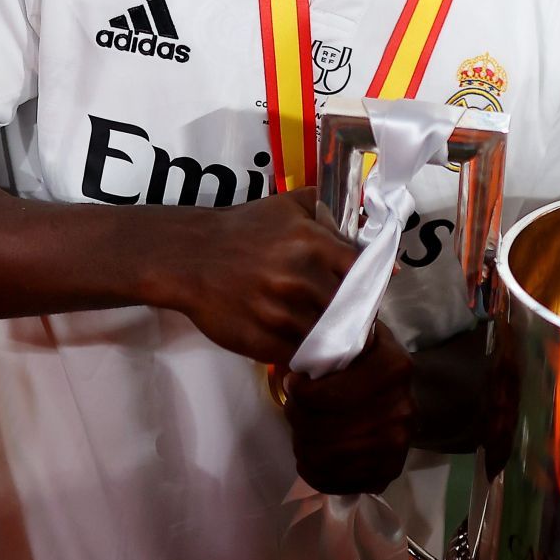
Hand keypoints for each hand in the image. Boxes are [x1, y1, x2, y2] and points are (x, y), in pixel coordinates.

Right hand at [166, 189, 359, 364]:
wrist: (189, 256)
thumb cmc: (242, 229)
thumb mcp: (287, 205)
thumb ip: (328, 210)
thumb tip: (364, 227)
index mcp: (311, 242)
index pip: (361, 271)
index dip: (369, 284)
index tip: (368, 292)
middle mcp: (299, 278)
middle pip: (348, 308)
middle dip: (353, 314)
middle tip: (351, 318)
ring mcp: (280, 312)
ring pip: (326, 336)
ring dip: (331, 339)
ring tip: (330, 337)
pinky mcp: (261, 339)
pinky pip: (299, 354)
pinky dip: (305, 354)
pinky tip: (304, 347)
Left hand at [283, 322, 416, 494]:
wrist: (414, 398)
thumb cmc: (378, 365)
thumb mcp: (368, 337)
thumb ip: (341, 330)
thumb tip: (306, 331)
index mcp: (393, 369)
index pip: (326, 394)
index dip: (300, 392)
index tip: (295, 383)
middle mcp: (398, 412)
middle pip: (319, 428)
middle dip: (296, 416)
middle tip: (294, 406)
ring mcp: (393, 448)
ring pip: (321, 456)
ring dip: (301, 442)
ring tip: (303, 428)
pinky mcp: (385, 475)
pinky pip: (330, 481)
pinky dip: (312, 468)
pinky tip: (313, 452)